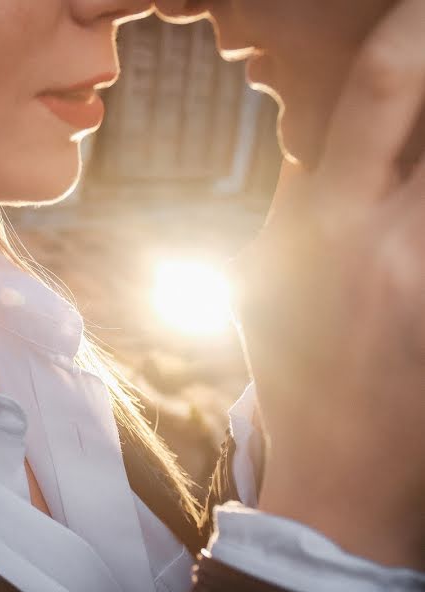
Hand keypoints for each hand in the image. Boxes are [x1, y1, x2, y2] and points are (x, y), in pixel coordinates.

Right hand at [232, 0, 424, 569]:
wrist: (350, 464)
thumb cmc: (294, 365)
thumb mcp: (265, 276)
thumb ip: (295, 198)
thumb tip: (324, 136)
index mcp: (330, 222)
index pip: (380, 92)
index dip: (409, 30)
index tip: (414, 9)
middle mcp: (402, 235)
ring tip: (409, 180)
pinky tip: (411, 226)